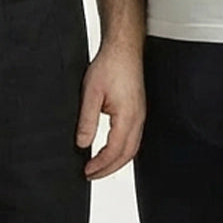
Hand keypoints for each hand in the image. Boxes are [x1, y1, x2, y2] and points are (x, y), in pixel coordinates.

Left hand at [76, 42, 144, 179]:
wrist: (123, 49)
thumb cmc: (110, 65)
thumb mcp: (91, 93)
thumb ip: (87, 120)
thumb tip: (82, 143)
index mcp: (127, 117)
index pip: (115, 151)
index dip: (101, 164)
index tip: (87, 170)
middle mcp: (138, 119)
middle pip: (127, 155)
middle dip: (109, 168)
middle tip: (92, 174)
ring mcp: (140, 115)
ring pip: (132, 148)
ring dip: (116, 161)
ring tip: (99, 166)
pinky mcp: (138, 110)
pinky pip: (133, 138)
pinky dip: (122, 150)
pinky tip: (111, 149)